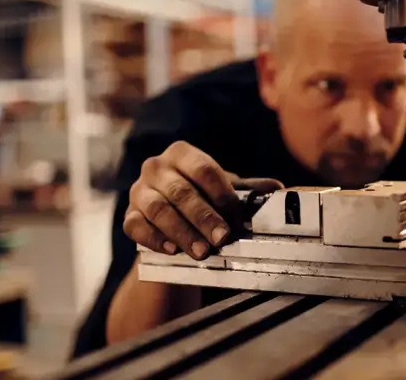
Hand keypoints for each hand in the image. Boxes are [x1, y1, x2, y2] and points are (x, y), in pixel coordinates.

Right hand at [124, 141, 282, 259]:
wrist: (169, 222)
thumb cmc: (200, 198)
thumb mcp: (222, 191)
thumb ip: (247, 190)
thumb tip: (277, 189)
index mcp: (181, 154)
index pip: (203, 169)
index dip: (222, 193)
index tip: (237, 216)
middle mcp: (156, 167)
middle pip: (182, 191)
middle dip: (204, 217)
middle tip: (223, 238)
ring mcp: (138, 191)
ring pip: (159, 210)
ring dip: (183, 232)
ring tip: (203, 252)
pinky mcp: (128, 216)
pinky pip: (137, 227)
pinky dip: (156, 239)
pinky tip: (173, 250)